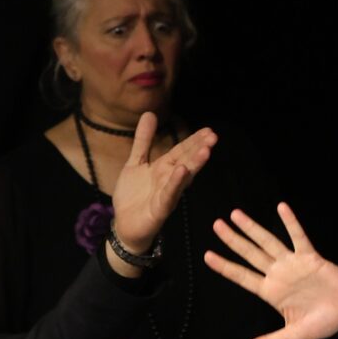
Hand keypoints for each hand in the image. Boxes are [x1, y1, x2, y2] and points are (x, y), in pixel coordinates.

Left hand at [108, 115, 215, 255]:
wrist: (124, 225)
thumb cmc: (134, 195)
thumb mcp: (135, 162)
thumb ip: (144, 140)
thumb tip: (150, 113)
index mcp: (165, 168)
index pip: (182, 151)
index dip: (194, 140)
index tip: (208, 130)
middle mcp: (170, 180)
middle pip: (187, 161)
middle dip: (200, 149)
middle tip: (214, 137)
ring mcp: (167, 194)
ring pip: (183, 177)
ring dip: (195, 164)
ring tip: (206, 151)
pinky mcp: (160, 209)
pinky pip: (169, 194)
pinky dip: (175, 183)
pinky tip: (182, 171)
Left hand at [203, 202, 337, 338]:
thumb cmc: (323, 320)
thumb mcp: (294, 335)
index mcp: (271, 292)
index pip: (243, 277)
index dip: (226, 267)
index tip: (208, 256)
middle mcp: (278, 274)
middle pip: (250, 255)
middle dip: (233, 240)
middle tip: (216, 225)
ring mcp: (293, 264)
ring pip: (268, 243)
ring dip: (253, 228)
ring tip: (236, 214)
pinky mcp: (311, 257)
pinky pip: (298, 238)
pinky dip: (290, 223)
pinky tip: (281, 207)